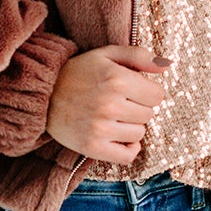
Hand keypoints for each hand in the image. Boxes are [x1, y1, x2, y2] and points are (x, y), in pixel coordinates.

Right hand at [45, 44, 170, 161]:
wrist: (43, 94)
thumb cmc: (79, 72)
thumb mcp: (107, 55)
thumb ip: (138, 56)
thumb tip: (166, 65)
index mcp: (117, 80)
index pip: (157, 95)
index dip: (147, 92)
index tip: (133, 90)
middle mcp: (109, 105)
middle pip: (149, 115)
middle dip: (138, 108)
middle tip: (119, 103)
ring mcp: (100, 128)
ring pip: (139, 134)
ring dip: (131, 126)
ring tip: (113, 117)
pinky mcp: (92, 147)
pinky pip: (127, 155)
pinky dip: (128, 149)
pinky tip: (119, 137)